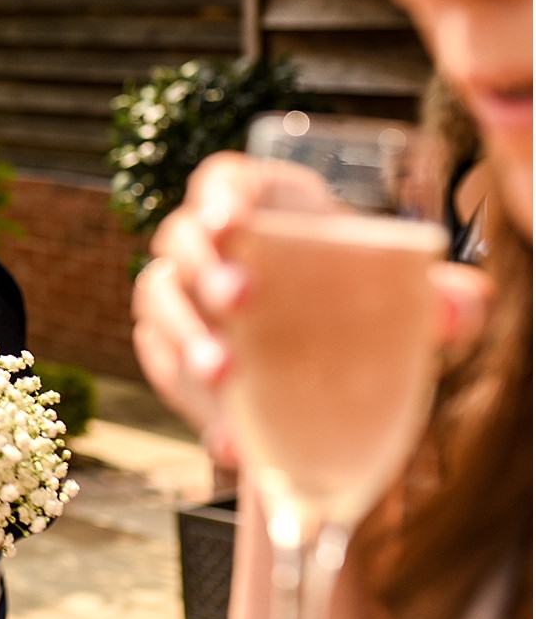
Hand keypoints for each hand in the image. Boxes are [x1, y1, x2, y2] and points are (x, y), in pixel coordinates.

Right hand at [133, 151, 493, 464]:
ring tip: (223, 372)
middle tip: (241, 299)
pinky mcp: (168, 348)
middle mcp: (206, 244)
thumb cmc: (355, 303)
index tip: (231, 219)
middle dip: (204, 269)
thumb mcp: (400, 292)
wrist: (326, 364)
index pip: (220, 181)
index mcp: (257, 205)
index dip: (217, 194)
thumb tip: (462, 303)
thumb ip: (438, 296)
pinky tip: (230, 437)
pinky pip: (162, 367)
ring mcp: (181, 295)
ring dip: (184, 334)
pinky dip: (192, 402)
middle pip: (180, 240)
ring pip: (157, 300)